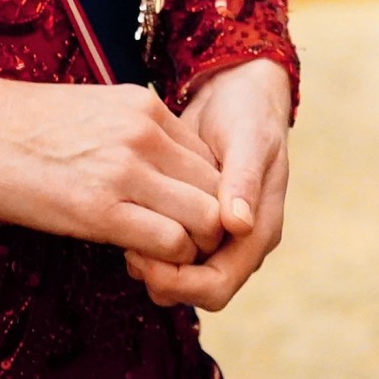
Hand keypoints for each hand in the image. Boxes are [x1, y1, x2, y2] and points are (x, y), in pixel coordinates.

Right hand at [0, 56, 224, 262]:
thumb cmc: (19, 124)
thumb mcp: (92, 112)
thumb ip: (133, 136)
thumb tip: (159, 177)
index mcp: (143, 104)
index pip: (211, 159)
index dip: (200, 196)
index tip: (171, 214)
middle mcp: (144, 130)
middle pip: (218, 190)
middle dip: (205, 226)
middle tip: (170, 243)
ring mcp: (126, 168)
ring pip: (206, 219)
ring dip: (189, 248)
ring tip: (151, 253)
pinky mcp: (101, 208)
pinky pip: (170, 245)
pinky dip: (162, 262)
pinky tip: (127, 256)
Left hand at [124, 57, 289, 310]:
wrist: (236, 91)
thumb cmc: (248, 113)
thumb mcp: (248, 140)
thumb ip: (244, 181)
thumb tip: (238, 225)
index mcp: (258, 232)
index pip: (217, 286)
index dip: (181, 283)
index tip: (143, 259)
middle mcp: (237, 241)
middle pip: (195, 288)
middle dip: (161, 278)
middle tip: (125, 252)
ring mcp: (216, 230)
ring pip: (181, 272)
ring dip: (152, 262)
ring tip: (121, 236)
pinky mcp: (194, 213)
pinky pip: (172, 244)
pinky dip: (149, 240)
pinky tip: (126, 218)